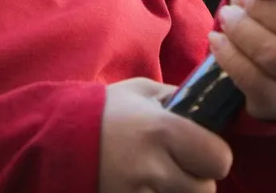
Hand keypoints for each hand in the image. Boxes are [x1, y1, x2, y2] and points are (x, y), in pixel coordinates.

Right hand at [98, 78, 232, 192]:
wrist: (56, 139)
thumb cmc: (105, 111)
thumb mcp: (143, 92)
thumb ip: (179, 99)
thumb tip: (212, 105)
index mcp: (163, 129)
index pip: (219, 159)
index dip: (214, 156)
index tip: (203, 150)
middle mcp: (153, 166)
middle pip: (205, 190)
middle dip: (199, 179)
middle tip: (183, 166)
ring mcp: (137, 192)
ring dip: (180, 192)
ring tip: (163, 177)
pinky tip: (148, 186)